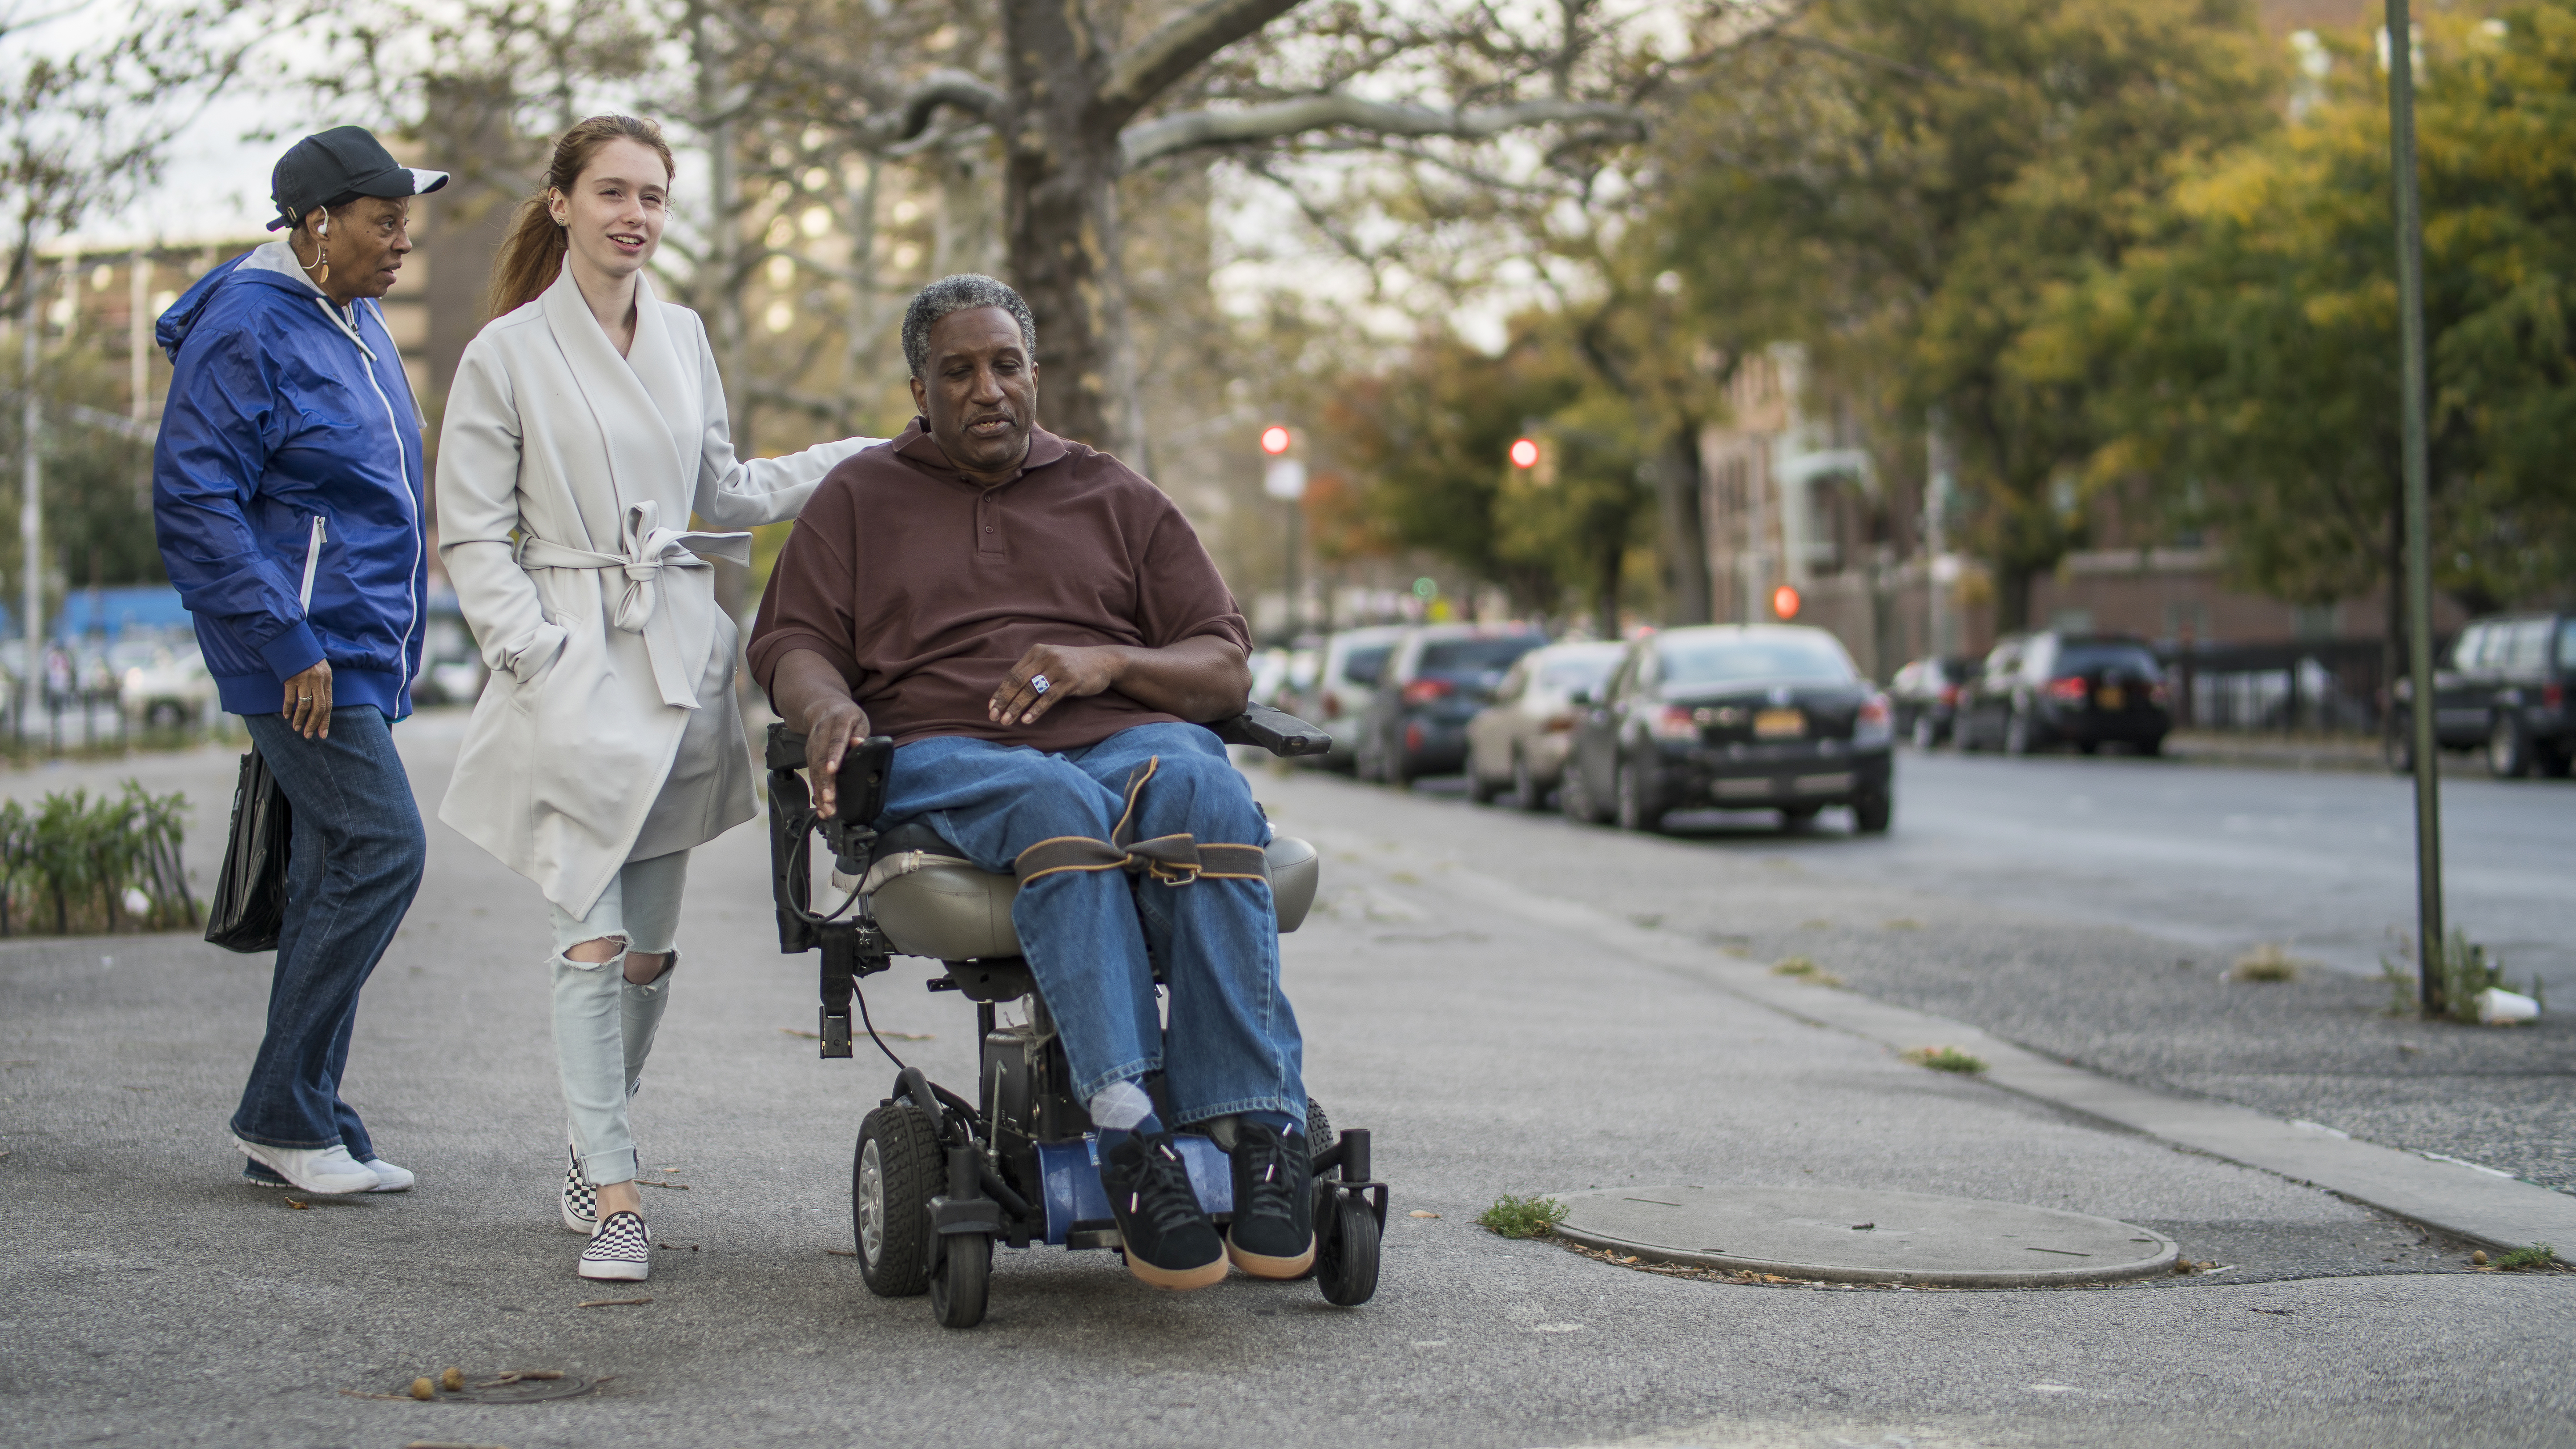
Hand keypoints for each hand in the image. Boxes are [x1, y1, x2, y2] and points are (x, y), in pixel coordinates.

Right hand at [283, 660, 332, 738]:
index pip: (328, 704)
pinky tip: (286, 715)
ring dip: (300, 719)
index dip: (325, 720)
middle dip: (314, 723)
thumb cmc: (308, 657)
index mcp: (327, 679)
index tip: (323, 734)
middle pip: (318, 708)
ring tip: (296, 728)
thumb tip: (320, 705)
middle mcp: (318, 680)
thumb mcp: (321, 669)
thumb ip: (322, 685)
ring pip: (304, 705)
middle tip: (309, 735)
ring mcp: (304, 679)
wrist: (293, 641)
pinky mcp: (291, 678)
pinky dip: (288, 708)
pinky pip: (289, 697)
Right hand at [801, 697, 871, 819]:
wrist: (822, 707)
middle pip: (821, 759)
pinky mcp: (808, 754)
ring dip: (819, 791)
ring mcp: (812, 744)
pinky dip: (816, 791)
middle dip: (824, 781)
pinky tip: (821, 806)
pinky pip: (811, 774)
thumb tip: (859, 743)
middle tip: (830, 799)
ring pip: (814, 769)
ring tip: (827, 809)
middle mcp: (821, 733)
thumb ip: (859, 733)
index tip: (832, 770)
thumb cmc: (847, 717)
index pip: (835, 740)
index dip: (834, 755)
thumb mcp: (859, 720)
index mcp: (838, 722)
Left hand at [989, 644, 1117, 727]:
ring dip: (1016, 707)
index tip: (992, 707)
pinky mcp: (1070, 681)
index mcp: (1036, 652)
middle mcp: (1045, 657)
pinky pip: (1048, 697)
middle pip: (1018, 681)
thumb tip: (1011, 692)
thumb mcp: (1051, 661)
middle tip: (994, 717)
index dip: (1001, 692)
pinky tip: (1028, 720)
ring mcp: (1058, 668)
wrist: (1104, 662)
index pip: (1012, 674)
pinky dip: (1036, 710)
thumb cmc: (1074, 665)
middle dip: (1004, 701)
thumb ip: (1034, 671)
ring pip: (1031, 690)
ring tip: (1007, 721)